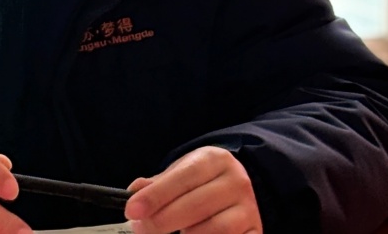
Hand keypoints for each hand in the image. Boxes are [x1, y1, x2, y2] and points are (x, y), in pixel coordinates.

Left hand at [124, 146, 261, 233]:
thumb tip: (135, 192)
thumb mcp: (182, 172)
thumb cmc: (203, 181)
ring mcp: (248, 210)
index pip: (183, 177)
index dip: (155, 196)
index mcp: (215, 160)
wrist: (240, 187)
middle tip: (140, 229)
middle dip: (162, 221)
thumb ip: (158, 183)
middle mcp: (236, 182)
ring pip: (216, 229)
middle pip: (196, 206)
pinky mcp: (256, 232)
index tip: (132, 211)